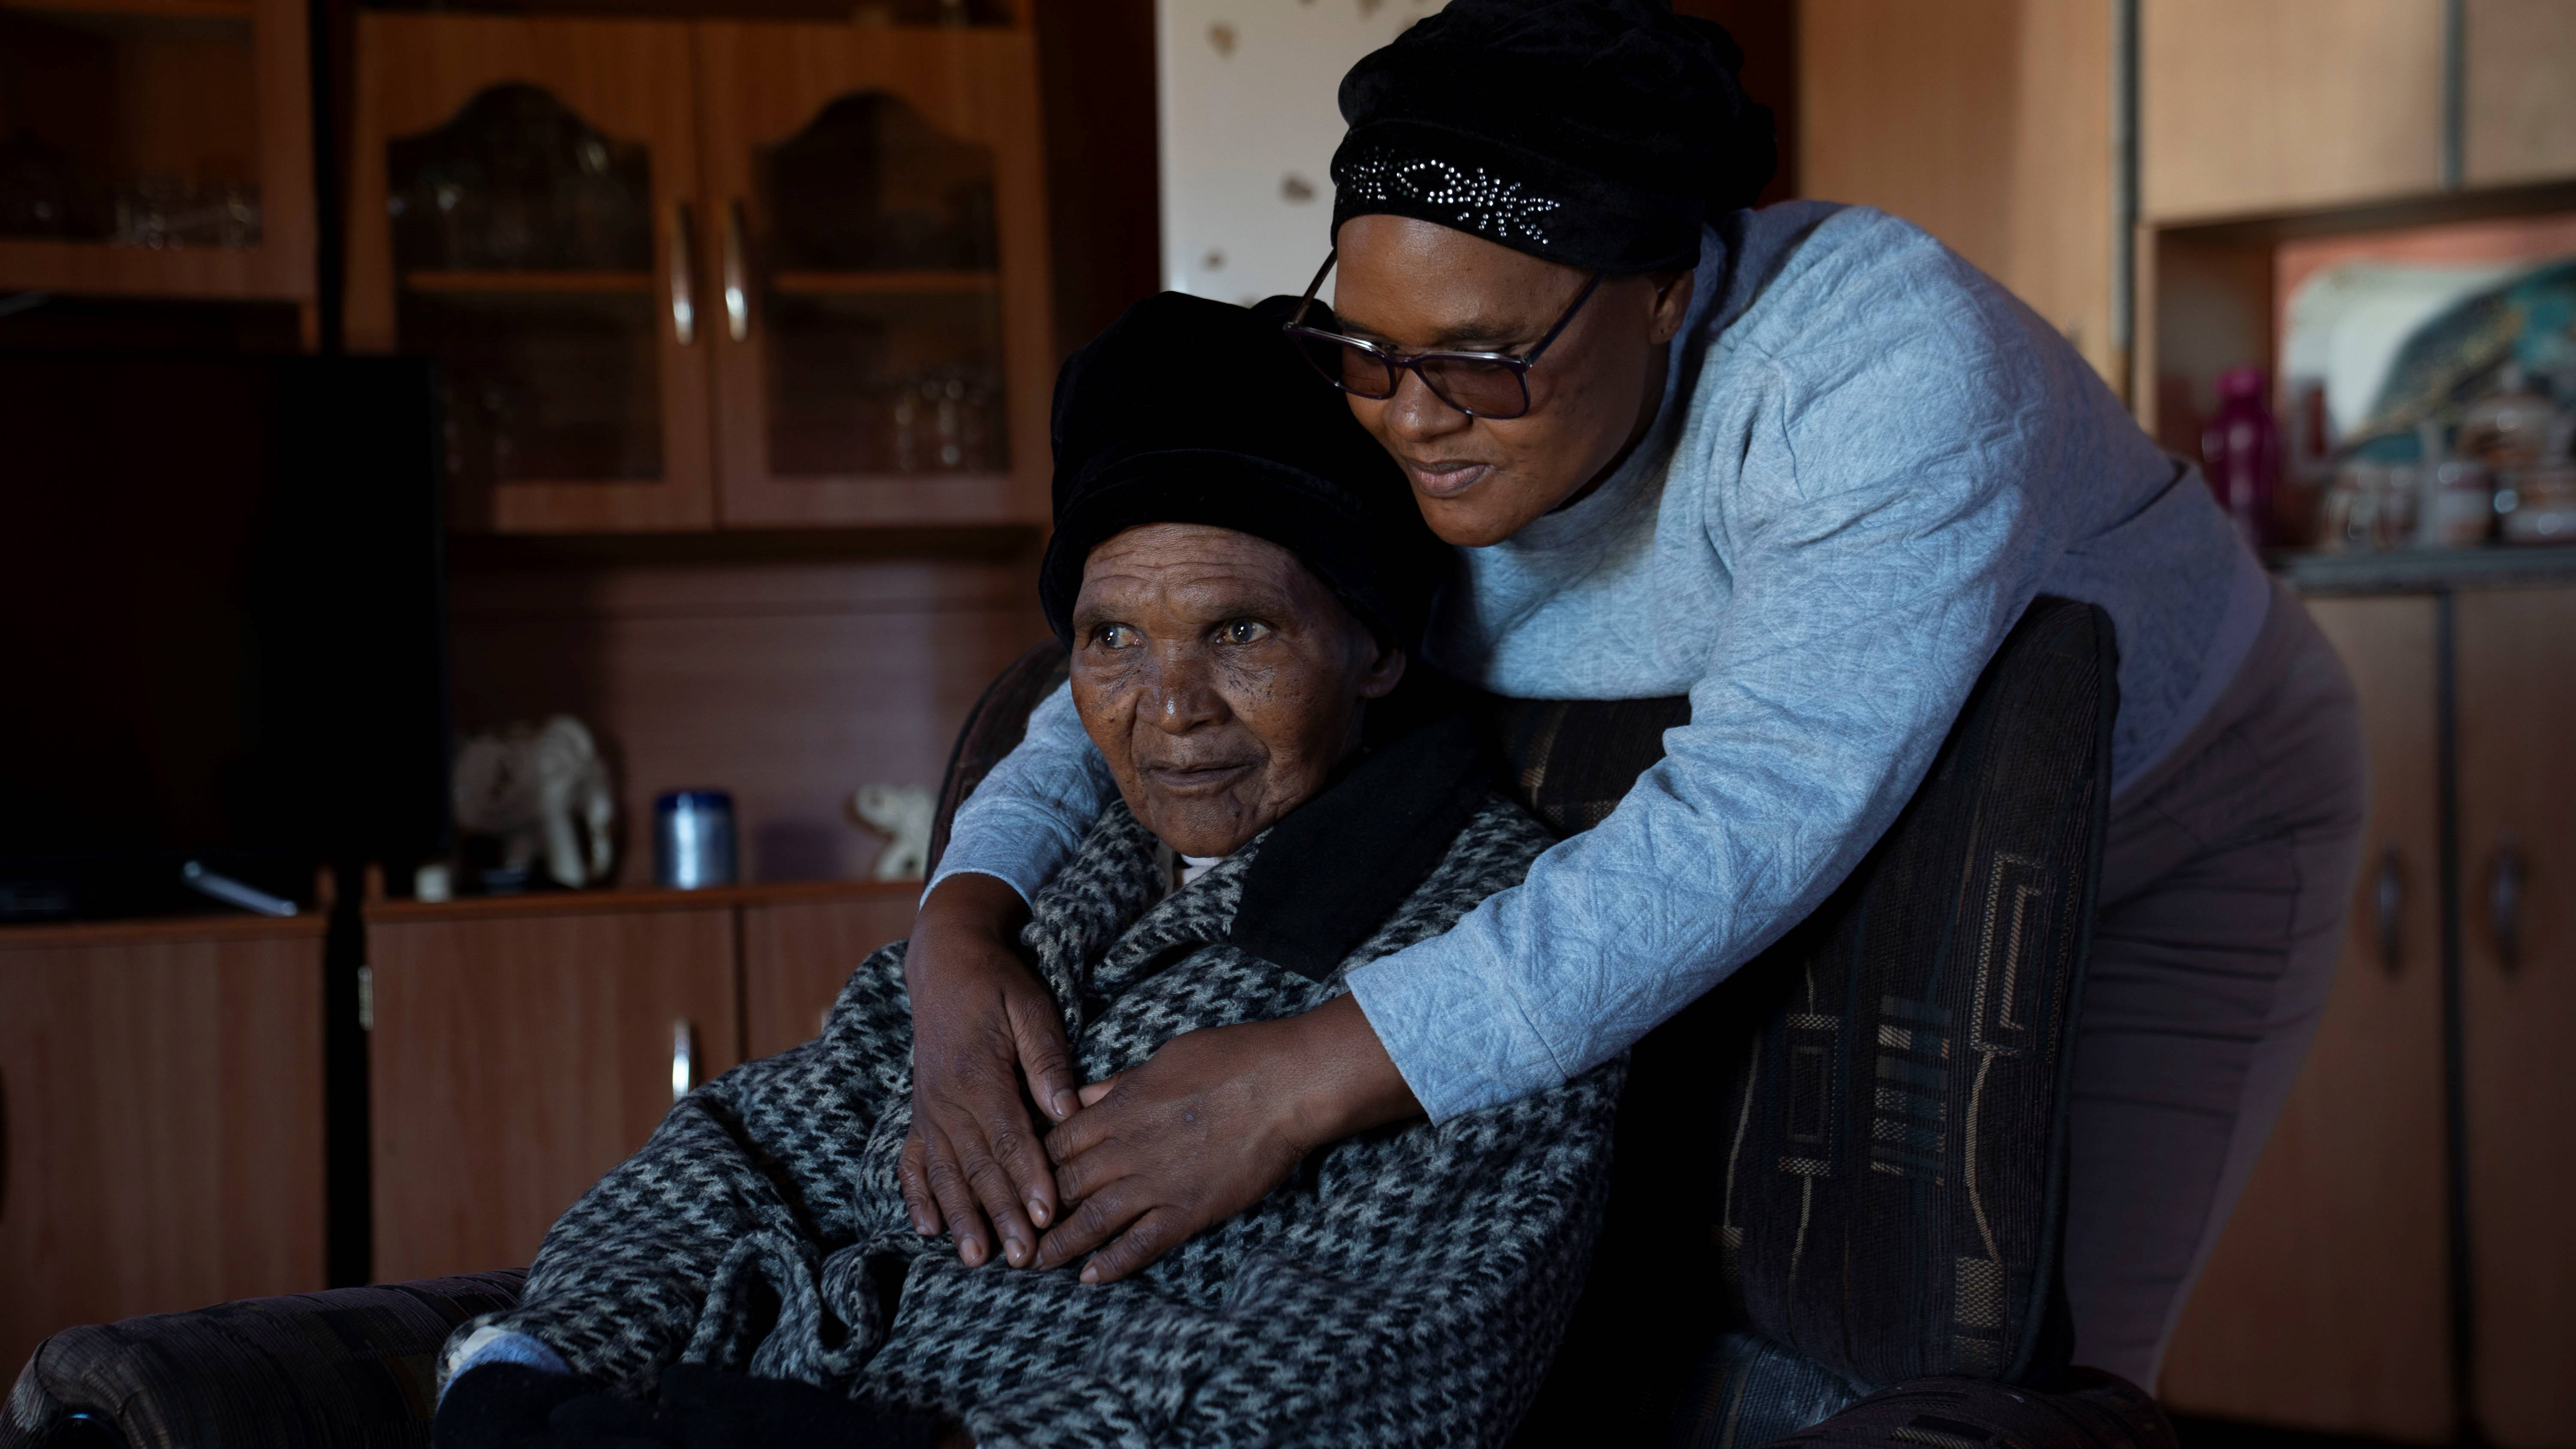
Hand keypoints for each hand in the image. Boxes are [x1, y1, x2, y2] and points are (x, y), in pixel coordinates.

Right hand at [900, 873, 1077, 1269]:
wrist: (945, 963)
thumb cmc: (998, 984)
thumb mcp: (1030, 1007)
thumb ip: (1046, 1059)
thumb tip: (1066, 1108)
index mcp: (979, 1074)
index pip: (1008, 1137)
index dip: (1029, 1179)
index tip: (1048, 1216)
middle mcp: (947, 1099)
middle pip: (978, 1166)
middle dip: (1001, 1214)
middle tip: (1022, 1258)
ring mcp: (929, 1108)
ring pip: (946, 1172)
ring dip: (961, 1217)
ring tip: (976, 1258)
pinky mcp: (920, 1111)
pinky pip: (913, 1160)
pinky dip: (917, 1195)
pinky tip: (926, 1228)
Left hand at [1035, 995, 1418, 1282]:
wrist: (1286, 1084)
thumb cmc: (1232, 1058)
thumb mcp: (1165, 1057)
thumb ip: (1120, 1085)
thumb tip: (1083, 1097)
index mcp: (1120, 1108)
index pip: (1057, 1142)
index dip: (1031, 1166)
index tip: (1014, 1181)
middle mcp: (1127, 1149)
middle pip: (1065, 1185)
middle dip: (1033, 1211)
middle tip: (1009, 1233)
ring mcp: (1157, 1182)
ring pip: (1092, 1220)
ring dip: (1059, 1245)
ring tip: (1035, 1264)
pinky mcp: (1188, 1209)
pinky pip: (1142, 1242)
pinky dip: (1114, 1262)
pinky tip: (1091, 1279)